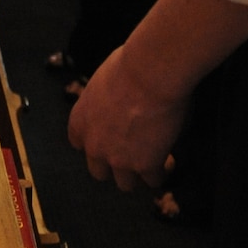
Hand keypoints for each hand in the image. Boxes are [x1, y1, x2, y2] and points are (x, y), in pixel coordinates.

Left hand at [68, 44, 189, 191]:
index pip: (79, 143)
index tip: (108, 136)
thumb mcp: (105, 80)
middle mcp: (94, 144)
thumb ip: (107, 102)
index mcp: (80, 119)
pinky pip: (153, 181)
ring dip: (138, 174)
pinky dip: (162, 172)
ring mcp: (119, 158)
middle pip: (99, 171)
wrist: (150, 72)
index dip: (96, 141)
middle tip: (132, 153)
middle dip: (114, 164)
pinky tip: (169, 161)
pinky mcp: (145, 165)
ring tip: (153, 161)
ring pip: (125, 184)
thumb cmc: (130, 64)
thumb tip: (121, 105)